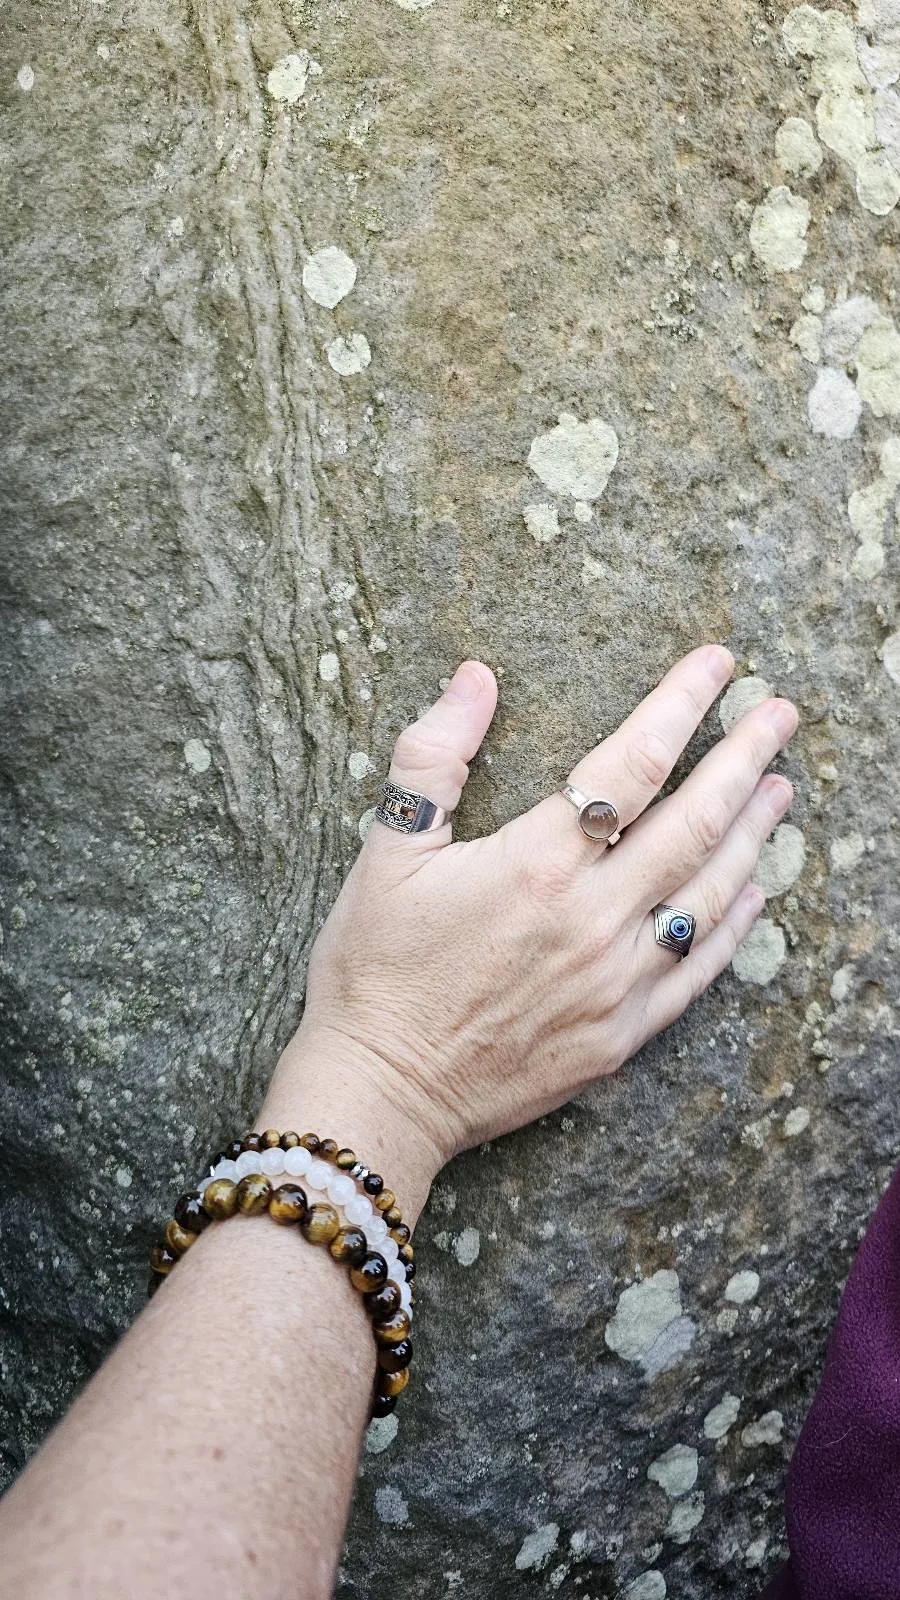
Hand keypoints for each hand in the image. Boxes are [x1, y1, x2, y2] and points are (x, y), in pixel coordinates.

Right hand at [270, 646, 796, 1194]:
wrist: (381, 1091)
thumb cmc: (374, 969)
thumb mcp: (386, 851)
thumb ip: (433, 755)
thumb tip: (474, 675)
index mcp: (537, 864)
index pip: (632, 762)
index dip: (681, 704)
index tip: (718, 664)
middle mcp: (593, 918)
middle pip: (694, 821)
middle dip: (745, 758)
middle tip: (781, 715)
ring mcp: (616, 980)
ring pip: (709, 892)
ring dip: (753, 835)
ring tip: (780, 789)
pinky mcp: (622, 1034)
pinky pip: (697, 970)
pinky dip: (734, 926)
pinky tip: (755, 893)